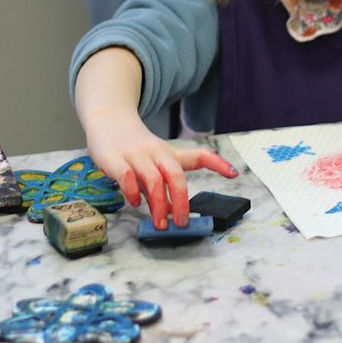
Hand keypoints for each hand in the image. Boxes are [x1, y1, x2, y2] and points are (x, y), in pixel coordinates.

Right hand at [82, 107, 236, 229]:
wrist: (108, 120)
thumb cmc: (135, 148)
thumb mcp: (155, 160)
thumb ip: (164, 185)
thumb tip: (171, 211)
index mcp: (169, 154)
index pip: (198, 155)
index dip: (217, 163)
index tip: (234, 173)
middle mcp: (155, 153)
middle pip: (175, 174)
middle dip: (181, 200)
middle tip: (181, 222)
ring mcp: (136, 155)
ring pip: (154, 179)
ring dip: (158, 204)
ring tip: (160, 222)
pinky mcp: (115, 159)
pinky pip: (127, 177)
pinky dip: (133, 193)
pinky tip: (134, 202)